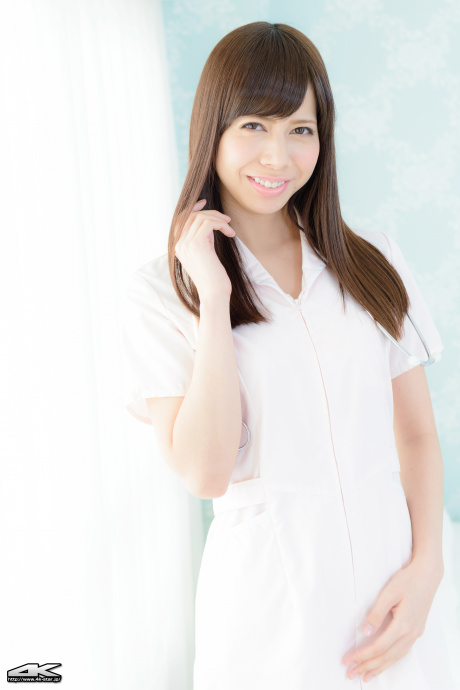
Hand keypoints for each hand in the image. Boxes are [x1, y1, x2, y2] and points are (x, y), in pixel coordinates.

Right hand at [174, 198, 235, 302]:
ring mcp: (186, 243)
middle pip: (192, 215)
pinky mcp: (197, 244)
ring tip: (229, 228)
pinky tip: (230, 233)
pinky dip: (222, 224)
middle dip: (210, 213)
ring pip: (201, 217)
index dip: (192, 208)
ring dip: (219, 219)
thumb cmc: (213, 278)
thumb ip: (202, 240)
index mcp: (179, 246)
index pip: (181, 219)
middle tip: (226, 219)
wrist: (214, 293)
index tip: (205, 202)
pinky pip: (209, 223)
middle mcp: (179, 243)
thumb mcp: (205, 255)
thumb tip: (209, 225)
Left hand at [342, 559, 442, 682]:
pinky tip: (383, 664)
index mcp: (403, 625)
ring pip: (396, 657)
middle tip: (351, 674)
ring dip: (379, 668)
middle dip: (367, 667)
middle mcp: (411, 633)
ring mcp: (415, 633)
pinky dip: (391, 661)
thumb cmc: (407, 580)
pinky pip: (402, 652)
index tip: (348, 660)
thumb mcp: (388, 593)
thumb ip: (376, 613)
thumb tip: (365, 632)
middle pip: (386, 657)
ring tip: (365, 676)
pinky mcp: (416, 630)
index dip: (362, 656)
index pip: (378, 647)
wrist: (427, 575)